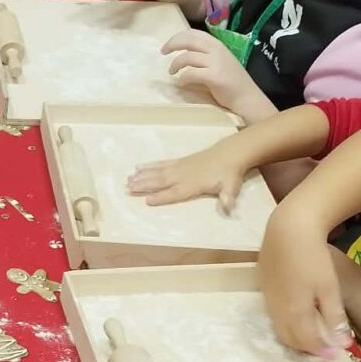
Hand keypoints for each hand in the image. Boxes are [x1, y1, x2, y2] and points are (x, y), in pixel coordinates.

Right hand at [128, 140, 247, 213]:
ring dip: (142, 176)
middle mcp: (182, 175)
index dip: (162, 197)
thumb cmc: (229, 173)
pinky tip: (139, 167)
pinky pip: (161, 164)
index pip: (175, 192)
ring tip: (128, 179)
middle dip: (144, 185)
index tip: (147, 200)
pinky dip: (149, 166)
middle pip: (160, 181)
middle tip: (128, 188)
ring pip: (157, 172)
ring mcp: (179, 166)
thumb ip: (227, 198)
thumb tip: (228, 208)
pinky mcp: (179, 161)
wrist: (230, 153)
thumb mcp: (232, 187)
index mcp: (193, 184)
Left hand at [161, 28, 263, 117]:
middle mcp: (217, 50)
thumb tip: (183, 53)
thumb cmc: (231, 82)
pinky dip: (183, 78)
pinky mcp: (214, 76)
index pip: (193, 33)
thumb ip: (205, 55)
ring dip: (175, 64)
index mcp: (217, 44)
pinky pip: (191, 73)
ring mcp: (216, 63)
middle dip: (172, 44)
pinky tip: (182, 83)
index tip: (168, 45)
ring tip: (172, 72)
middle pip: (188, 40)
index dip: (177, 37)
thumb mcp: (219, 61)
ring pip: (187, 57)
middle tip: (163, 52)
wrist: (247, 98)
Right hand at [258, 212, 348, 357]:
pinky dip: (285, 321)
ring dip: (294, 336)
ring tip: (311, 334)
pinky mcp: (262, 286)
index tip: (334, 355)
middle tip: (322, 348)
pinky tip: (296, 312)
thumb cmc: (313, 258)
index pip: (306, 341)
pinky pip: (272, 312)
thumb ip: (334, 318)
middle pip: (289, 339)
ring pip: (278, 327)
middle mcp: (277, 309)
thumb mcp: (330, 288)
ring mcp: (267, 297)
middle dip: (305, 348)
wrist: (288, 229)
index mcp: (295, 311)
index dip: (321, 351)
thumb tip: (342, 345)